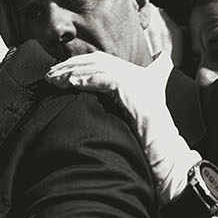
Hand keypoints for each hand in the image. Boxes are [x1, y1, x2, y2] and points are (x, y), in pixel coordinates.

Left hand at [46, 50, 198, 204]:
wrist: (167, 157)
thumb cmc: (147, 142)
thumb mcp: (130, 117)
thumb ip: (116, 104)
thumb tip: (91, 99)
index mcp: (136, 77)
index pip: (102, 60)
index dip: (79, 62)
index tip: (59, 70)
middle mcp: (137, 75)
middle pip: (97, 61)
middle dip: (71, 66)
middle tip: (50, 75)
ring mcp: (137, 83)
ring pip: (97, 69)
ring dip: (72, 72)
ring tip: (53, 79)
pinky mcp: (134, 93)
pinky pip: (104, 80)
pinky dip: (85, 79)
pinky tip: (70, 83)